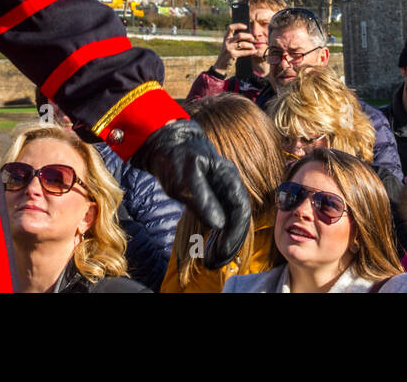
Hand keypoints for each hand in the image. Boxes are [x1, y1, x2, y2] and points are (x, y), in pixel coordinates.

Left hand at [135, 120, 251, 268]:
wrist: (165, 144)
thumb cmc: (175, 157)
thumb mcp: (185, 179)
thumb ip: (203, 200)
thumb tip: (219, 224)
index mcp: (228, 178)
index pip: (241, 209)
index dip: (235, 233)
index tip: (222, 251)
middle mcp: (229, 185)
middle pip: (239, 218)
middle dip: (231, 243)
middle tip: (215, 261)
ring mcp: (221, 191)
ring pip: (232, 221)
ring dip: (225, 242)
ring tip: (211, 259)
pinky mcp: (212, 198)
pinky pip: (222, 219)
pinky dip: (218, 236)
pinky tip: (209, 248)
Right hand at [217, 23, 256, 69]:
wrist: (221, 64)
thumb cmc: (228, 52)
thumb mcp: (229, 44)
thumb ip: (235, 39)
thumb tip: (249, 36)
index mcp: (226, 37)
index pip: (230, 27)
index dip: (238, 25)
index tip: (246, 27)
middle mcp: (227, 42)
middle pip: (239, 35)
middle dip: (248, 36)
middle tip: (253, 39)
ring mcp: (229, 48)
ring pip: (243, 44)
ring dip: (250, 45)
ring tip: (253, 47)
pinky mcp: (232, 55)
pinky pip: (244, 52)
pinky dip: (250, 52)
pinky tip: (254, 51)